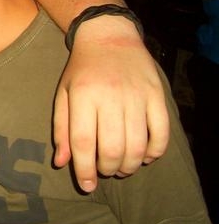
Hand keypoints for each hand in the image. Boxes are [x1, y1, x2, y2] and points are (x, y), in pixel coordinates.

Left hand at [52, 15, 168, 192]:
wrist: (108, 37)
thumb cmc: (81, 70)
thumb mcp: (63, 94)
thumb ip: (61, 129)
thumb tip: (62, 163)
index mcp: (82, 96)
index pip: (83, 142)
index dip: (84, 170)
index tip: (86, 186)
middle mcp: (110, 96)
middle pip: (112, 149)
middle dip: (107, 169)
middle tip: (103, 171)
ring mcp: (136, 96)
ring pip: (137, 146)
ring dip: (129, 166)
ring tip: (121, 168)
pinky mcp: (157, 95)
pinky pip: (161, 133)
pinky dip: (154, 153)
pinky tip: (144, 156)